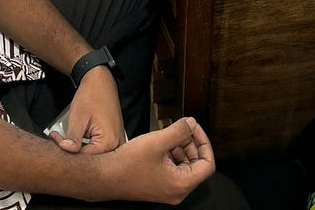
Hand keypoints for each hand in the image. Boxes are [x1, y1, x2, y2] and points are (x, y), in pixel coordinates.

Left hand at [49, 67, 124, 154]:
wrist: (101, 81)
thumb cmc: (91, 95)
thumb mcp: (78, 117)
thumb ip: (73, 138)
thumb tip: (66, 151)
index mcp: (108, 143)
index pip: (84, 158)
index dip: (67, 151)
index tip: (56, 139)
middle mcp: (116, 146)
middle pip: (91, 160)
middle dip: (73, 152)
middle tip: (60, 139)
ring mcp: (117, 144)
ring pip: (95, 156)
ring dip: (80, 149)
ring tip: (67, 137)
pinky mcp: (114, 140)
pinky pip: (99, 150)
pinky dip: (87, 146)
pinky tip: (79, 139)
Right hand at [96, 117, 215, 203]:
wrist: (107, 176)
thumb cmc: (128, 164)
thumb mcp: (157, 141)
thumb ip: (178, 131)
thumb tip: (191, 123)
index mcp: (181, 184)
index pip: (207, 165)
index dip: (204, 143)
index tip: (195, 129)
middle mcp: (177, 191)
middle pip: (197, 164)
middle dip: (191, 143)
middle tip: (182, 128)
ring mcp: (168, 189)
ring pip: (185, 166)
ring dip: (181, 147)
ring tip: (170, 134)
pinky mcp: (160, 185)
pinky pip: (174, 169)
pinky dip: (172, 154)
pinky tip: (162, 143)